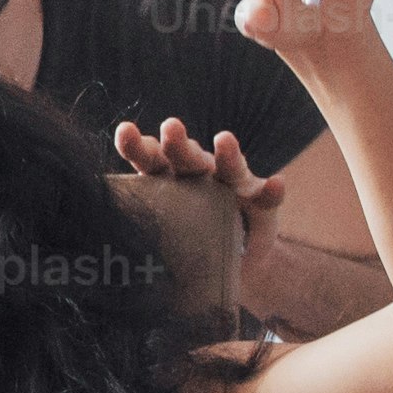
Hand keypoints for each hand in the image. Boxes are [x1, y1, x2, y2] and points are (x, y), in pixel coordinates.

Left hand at [110, 115, 287, 259]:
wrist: (226, 265)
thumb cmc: (184, 246)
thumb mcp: (162, 243)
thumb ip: (146, 232)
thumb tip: (116, 237)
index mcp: (167, 182)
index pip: (150, 161)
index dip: (136, 147)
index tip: (125, 132)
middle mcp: (198, 176)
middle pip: (186, 156)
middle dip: (177, 142)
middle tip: (171, 127)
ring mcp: (232, 187)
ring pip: (229, 167)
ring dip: (228, 154)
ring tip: (225, 140)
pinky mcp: (261, 202)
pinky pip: (267, 197)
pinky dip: (271, 192)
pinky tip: (277, 184)